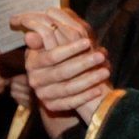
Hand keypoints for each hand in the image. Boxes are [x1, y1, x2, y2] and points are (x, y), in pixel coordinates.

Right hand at [11, 8, 111, 123]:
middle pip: (61, 72)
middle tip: (101, 56)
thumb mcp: (52, 43)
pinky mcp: (52, 106)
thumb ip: (47, 34)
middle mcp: (35, 79)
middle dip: (83, 63)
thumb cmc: (60, 56)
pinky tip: (98, 89)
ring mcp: (43, 94)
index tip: (88, 42)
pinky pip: (70, 103)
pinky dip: (85, 96)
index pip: (51, 55)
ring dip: (88, 79)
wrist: (59, 83)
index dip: (69, 49)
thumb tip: (32, 32)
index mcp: (33, 61)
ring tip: (106, 71)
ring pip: (67, 88)